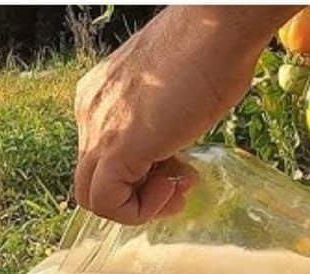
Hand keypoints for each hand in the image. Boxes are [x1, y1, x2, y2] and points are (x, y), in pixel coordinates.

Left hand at [73, 5, 299, 223]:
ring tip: (178, 188)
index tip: (178, 168)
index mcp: (101, 96)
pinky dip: (138, 210)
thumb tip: (167, 158)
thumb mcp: (174, 97)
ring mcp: (97, 130)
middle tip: (179, 186)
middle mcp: (90, 112)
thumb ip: (160, 127)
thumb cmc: (211, 51)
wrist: (219, 28)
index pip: (103, 157)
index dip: (142, 174)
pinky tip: (169, 189)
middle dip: (139, 193)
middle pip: (96, 180)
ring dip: (140, 205)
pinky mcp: (114, 149)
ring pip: (94, 197)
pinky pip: (106, 204)